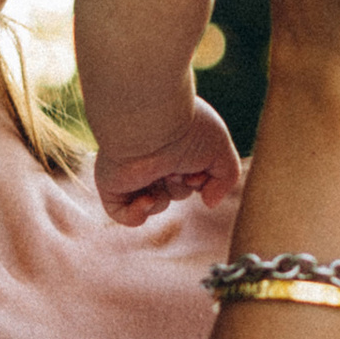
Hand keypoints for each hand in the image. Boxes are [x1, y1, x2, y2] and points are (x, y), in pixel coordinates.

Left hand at [93, 100, 245, 223]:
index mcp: (175, 146)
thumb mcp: (221, 150)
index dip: (200, 181)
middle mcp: (153, 157)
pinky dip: (137, 214)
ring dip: (165, 197)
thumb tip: (209, 202)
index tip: (197, 174)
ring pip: (156, 203)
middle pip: (176, 191)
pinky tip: (146, 198)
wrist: (150, 123)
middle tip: (178, 171)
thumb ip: (226, 177)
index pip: (191, 175)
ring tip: (163, 175)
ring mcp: (133, 172)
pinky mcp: (113, 185)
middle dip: (182, 187)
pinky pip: (123, 214)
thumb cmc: (187, 129)